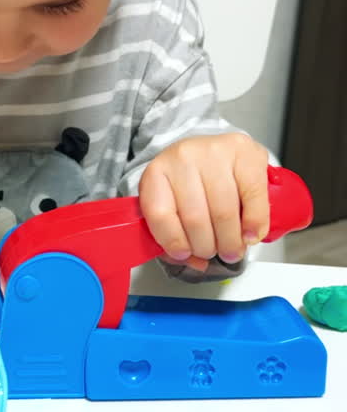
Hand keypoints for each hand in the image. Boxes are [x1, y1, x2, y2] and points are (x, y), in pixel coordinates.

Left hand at [139, 133, 269, 271]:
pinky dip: (254, 223)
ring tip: (232, 249)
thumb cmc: (192, 181)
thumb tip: (195, 263)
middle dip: (207, 247)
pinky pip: (252, 197)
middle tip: (214, 253)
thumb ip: (175, 236)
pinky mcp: (245, 154)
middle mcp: (183, 158)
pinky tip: (250, 234)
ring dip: (230, 241)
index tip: (185, 253)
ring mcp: (215, 153)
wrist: (215, 148)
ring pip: (223, 212)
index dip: (173, 242)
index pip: (160, 214)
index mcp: (157, 173)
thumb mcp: (172, 203)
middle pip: (194, 218)